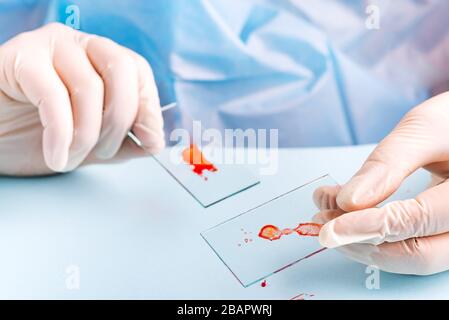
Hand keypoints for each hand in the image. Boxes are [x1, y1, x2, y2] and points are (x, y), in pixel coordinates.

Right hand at [0, 23, 163, 175]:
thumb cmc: (36, 135)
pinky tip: (56, 155)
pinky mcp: (20, 58)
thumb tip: (155, 140)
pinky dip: (61, 134)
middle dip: (120, 119)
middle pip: (122, 70)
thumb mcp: (91, 143)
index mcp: (100, 60)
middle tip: (104, 151)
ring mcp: (50, 46)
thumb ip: (124, 141)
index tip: (150, 139)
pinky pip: (54, 96)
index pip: (138, 70)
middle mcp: (79, 45)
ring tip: (70, 158)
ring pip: (90, 86)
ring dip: (86, 135)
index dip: (149, 107)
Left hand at [314, 92, 448, 274]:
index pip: (417, 221)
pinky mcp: (444, 234)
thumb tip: (349, 200)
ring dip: (364, 243)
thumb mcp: (424, 130)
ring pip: (413, 258)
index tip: (330, 227)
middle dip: (361, 241)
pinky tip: (349, 219)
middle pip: (417, 254)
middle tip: (322, 221)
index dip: (367, 226)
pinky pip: (412, 248)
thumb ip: (388, 163)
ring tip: (329, 215)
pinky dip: (376, 238)